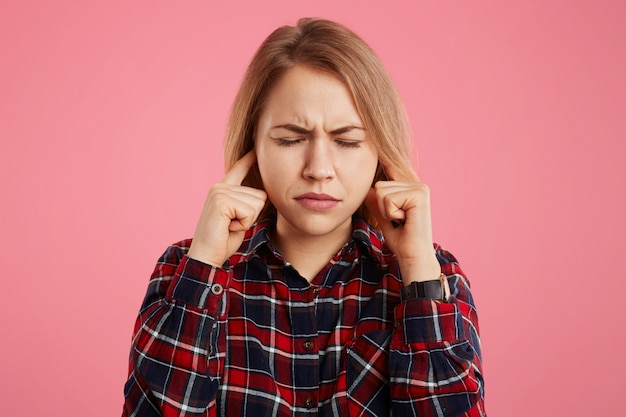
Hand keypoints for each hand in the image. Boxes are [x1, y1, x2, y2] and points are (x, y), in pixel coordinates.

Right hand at [187, 151, 266, 266]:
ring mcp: (219, 192)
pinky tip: (228, 228)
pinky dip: (244, 224)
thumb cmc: (223, 241)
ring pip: (257, 203)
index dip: (249, 158)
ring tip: (229, 226)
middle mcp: (220, 186)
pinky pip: (250, 211)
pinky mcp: (221, 201)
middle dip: (252, 215)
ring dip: (248, 220)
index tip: (257, 148)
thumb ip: (247, 204)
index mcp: (223, 190)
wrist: (206, 256)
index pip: (239, 169)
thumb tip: (264, 195)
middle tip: (232, 225)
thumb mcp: (239, 218)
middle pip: (260, 194)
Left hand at [365, 165, 439, 283]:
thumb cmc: (401, 240)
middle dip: (381, 206)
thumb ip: (377, 202)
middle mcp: (417, 184)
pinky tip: (404, 221)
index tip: (380, 147)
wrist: (413, 256)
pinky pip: (388, 199)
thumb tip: (369, 189)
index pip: (392, 170)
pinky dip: (391, 213)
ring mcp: (420, 188)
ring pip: (382, 191)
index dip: (385, 161)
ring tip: (401, 221)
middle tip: (397, 220)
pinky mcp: (419, 195)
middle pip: (379, 184)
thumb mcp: (384, 216)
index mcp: (410, 188)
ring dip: (386, 211)